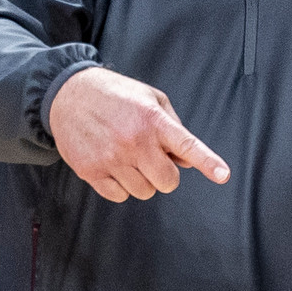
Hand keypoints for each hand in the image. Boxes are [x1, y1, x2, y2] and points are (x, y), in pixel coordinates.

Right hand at [47, 66, 229, 201]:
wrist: (68, 94)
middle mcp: (133, 140)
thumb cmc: (114, 95)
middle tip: (153, 159)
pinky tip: (113, 166)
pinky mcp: (91, 171)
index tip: (223, 175)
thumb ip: (173, 127)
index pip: (186, 145)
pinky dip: (121, 187)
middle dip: (165, 174)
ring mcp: (111, 158)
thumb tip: (187, 162)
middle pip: (167, 181)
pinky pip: (119, 196)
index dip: (208, 161)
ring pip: (144, 192)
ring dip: (142, 181)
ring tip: (129, 159)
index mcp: (152, 120)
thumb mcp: (150, 99)